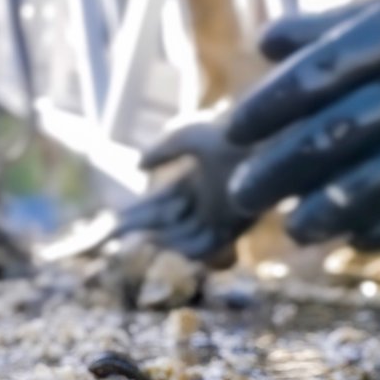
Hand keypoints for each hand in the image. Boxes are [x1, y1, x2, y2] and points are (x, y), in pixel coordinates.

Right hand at [114, 123, 253, 260]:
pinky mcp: (234, 228)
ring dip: (155, 241)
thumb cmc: (233, 131)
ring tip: (130, 240)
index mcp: (192, 184)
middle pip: (163, 225)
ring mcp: (218, 218)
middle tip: (109, 241)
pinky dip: (180, 248)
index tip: (110, 223)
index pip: (156, 206)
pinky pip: (203, 246)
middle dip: (136, 232)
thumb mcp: (189, 135)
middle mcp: (202, 205)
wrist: (270, 137)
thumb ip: (163, 150)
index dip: (133, 215)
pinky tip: (157, 242)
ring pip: (179, 238)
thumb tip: (137, 166)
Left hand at [224, 0, 379, 249]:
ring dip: (339, 207)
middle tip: (244, 193)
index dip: (278, 101)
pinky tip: (358, 241)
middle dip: (290, 164)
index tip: (235, 132)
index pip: (337, 61)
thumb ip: (344, 25)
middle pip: (360, 121)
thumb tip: (265, 44)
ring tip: (292, 231)